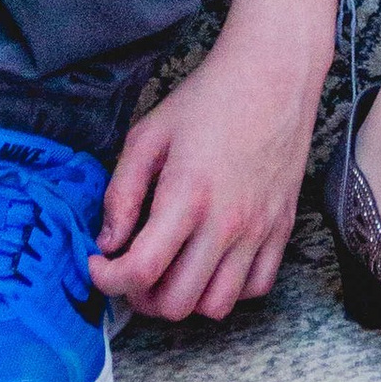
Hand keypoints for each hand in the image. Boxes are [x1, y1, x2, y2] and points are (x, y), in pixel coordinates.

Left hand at [90, 29, 322, 319]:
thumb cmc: (209, 98)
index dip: (108, 280)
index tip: (98, 265)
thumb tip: (108, 242)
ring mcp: (259, 230)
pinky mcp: (282, 229)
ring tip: (170, 271)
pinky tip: (211, 263)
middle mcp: (226, 222)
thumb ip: (121, 191)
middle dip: (141, 296)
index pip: (142, 270)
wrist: (274, 74)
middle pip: (176, 303)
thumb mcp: (149, 134)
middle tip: (131, 270)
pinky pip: (255, 289)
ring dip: (185, 299)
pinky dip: (228, 290)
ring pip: (216, 307)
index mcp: (188, 195)